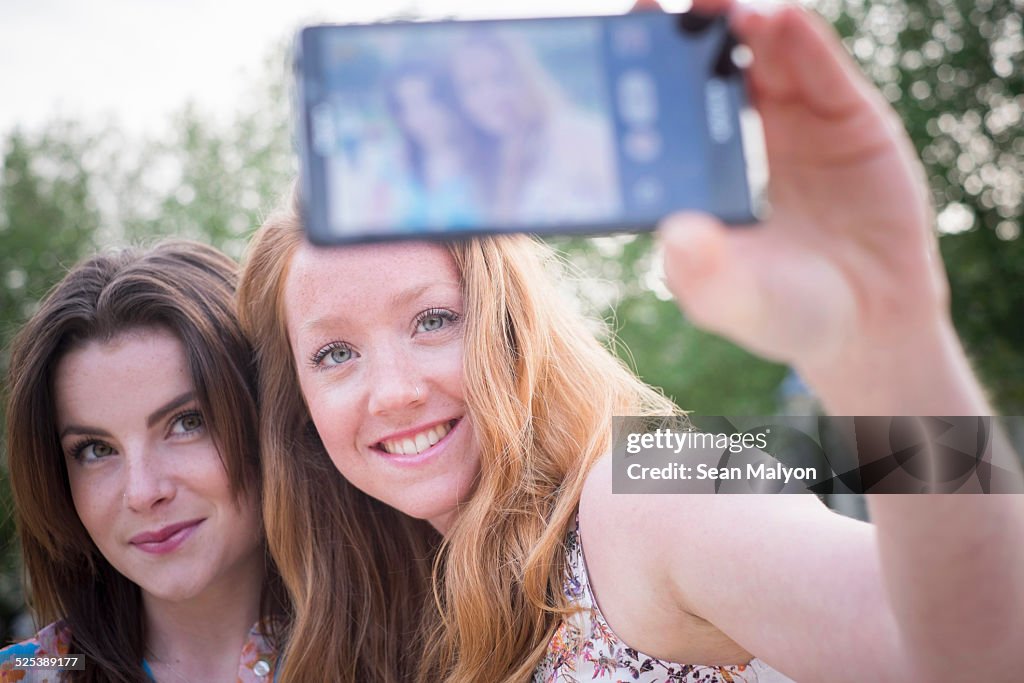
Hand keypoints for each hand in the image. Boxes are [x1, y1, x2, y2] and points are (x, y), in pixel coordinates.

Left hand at [656, 2, 950, 385]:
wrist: (871, 323)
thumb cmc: (783, 313)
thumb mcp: (735, 300)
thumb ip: (703, 274)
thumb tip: (676, 236)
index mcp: (696, 173)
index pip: (658, 114)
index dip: (635, 79)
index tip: (609, 49)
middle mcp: (736, 137)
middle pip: (701, 68)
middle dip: (678, 33)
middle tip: (649, 8)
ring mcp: (793, 121)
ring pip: (759, 54)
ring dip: (734, 23)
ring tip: (715, 7)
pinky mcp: (847, 116)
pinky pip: (819, 68)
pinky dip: (798, 39)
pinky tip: (774, 20)